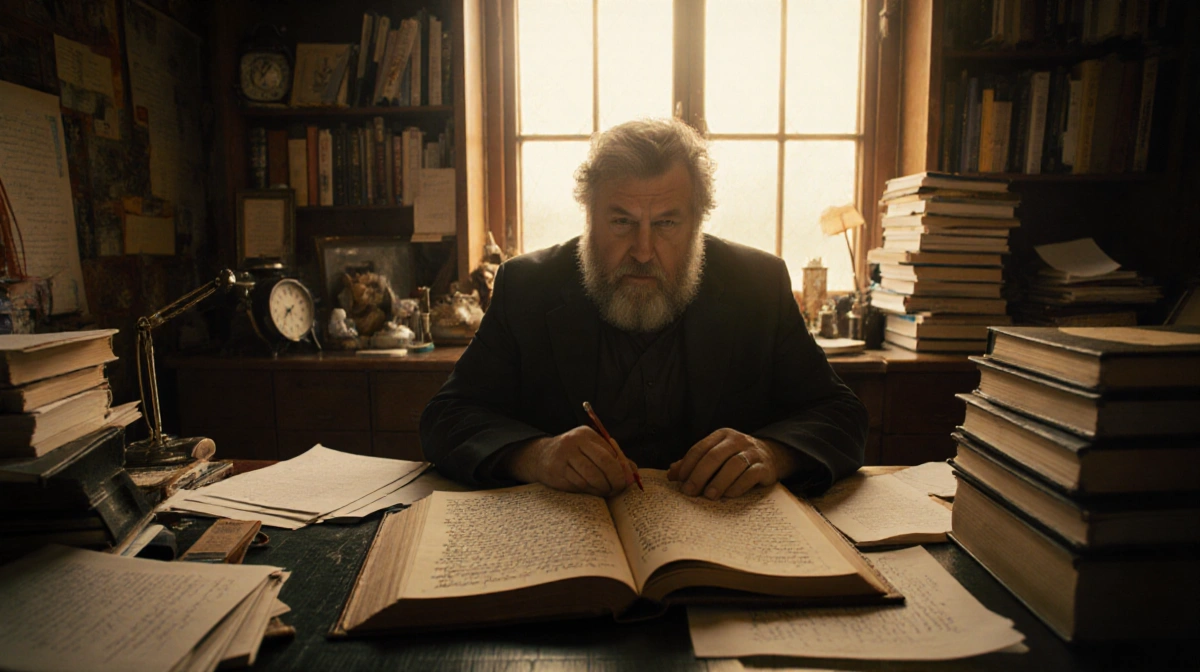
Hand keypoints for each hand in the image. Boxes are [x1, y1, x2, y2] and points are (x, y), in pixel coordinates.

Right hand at [502, 426, 635, 495]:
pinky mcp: (556, 472)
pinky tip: (592, 491)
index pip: (610, 452)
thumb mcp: (591, 450)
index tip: (627, 481)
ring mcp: (563, 456)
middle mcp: (574, 441)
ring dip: (603, 488)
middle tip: (619, 489)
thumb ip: (613, 459)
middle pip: (603, 462)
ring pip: (592, 477)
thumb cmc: (574, 455)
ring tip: (606, 492)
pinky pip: (579, 485)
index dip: (622, 469)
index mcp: (586, 434)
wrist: (540, 457)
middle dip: (615, 479)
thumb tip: (633, 474)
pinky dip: (589, 491)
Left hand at [667, 429, 794, 499]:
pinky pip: (750, 475)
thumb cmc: (735, 457)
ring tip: (709, 496)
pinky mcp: (765, 467)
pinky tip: (728, 496)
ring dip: (719, 482)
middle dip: (699, 475)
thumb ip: (694, 463)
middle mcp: (738, 440)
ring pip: (733, 465)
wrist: (772, 456)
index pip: (701, 448)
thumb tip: (671, 474)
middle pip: (715, 456)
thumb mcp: (715, 455)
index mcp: (722, 435)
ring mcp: (753, 452)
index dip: (688, 464)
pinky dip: (737, 486)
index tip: (680, 481)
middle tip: (690, 492)